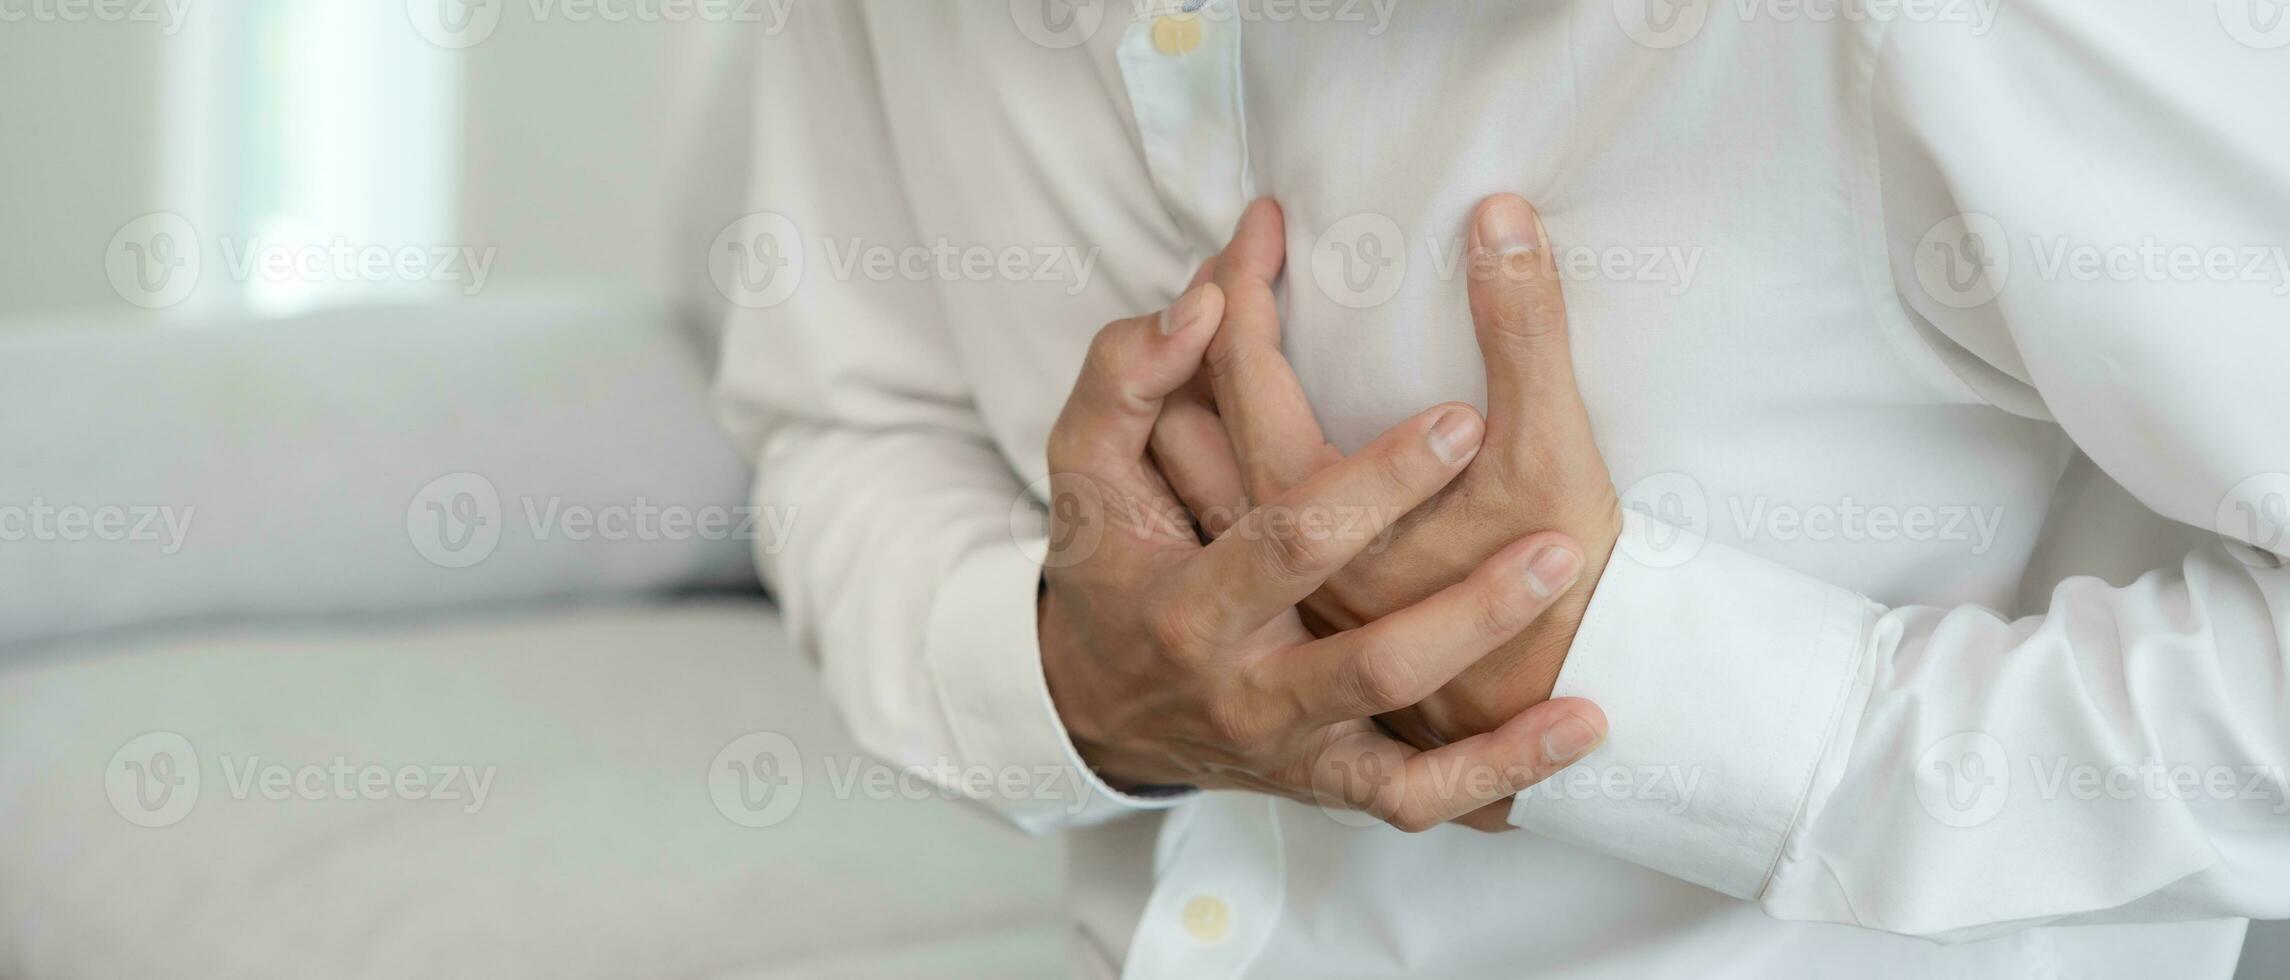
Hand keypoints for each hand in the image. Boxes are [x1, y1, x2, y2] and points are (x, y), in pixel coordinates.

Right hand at [1036, 277, 1608, 831]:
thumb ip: (1126, 374)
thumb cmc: (1110, 569)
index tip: (1459, 415)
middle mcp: (1243, 682)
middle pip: (1353, 638)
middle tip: (1517, 480)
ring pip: (1396, 708)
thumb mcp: (1085, 469)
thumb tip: (1204, 300)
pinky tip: (1580, 724)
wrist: (1100, 714)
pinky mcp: (1334, 780)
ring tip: (1567, 567)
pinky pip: (1419, 795)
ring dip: (1483, 641)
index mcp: (1189, 601)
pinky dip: (1498, 770)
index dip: (1366, 474)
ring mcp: (1295, 739)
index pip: (1282, 535)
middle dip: (1435, 558)